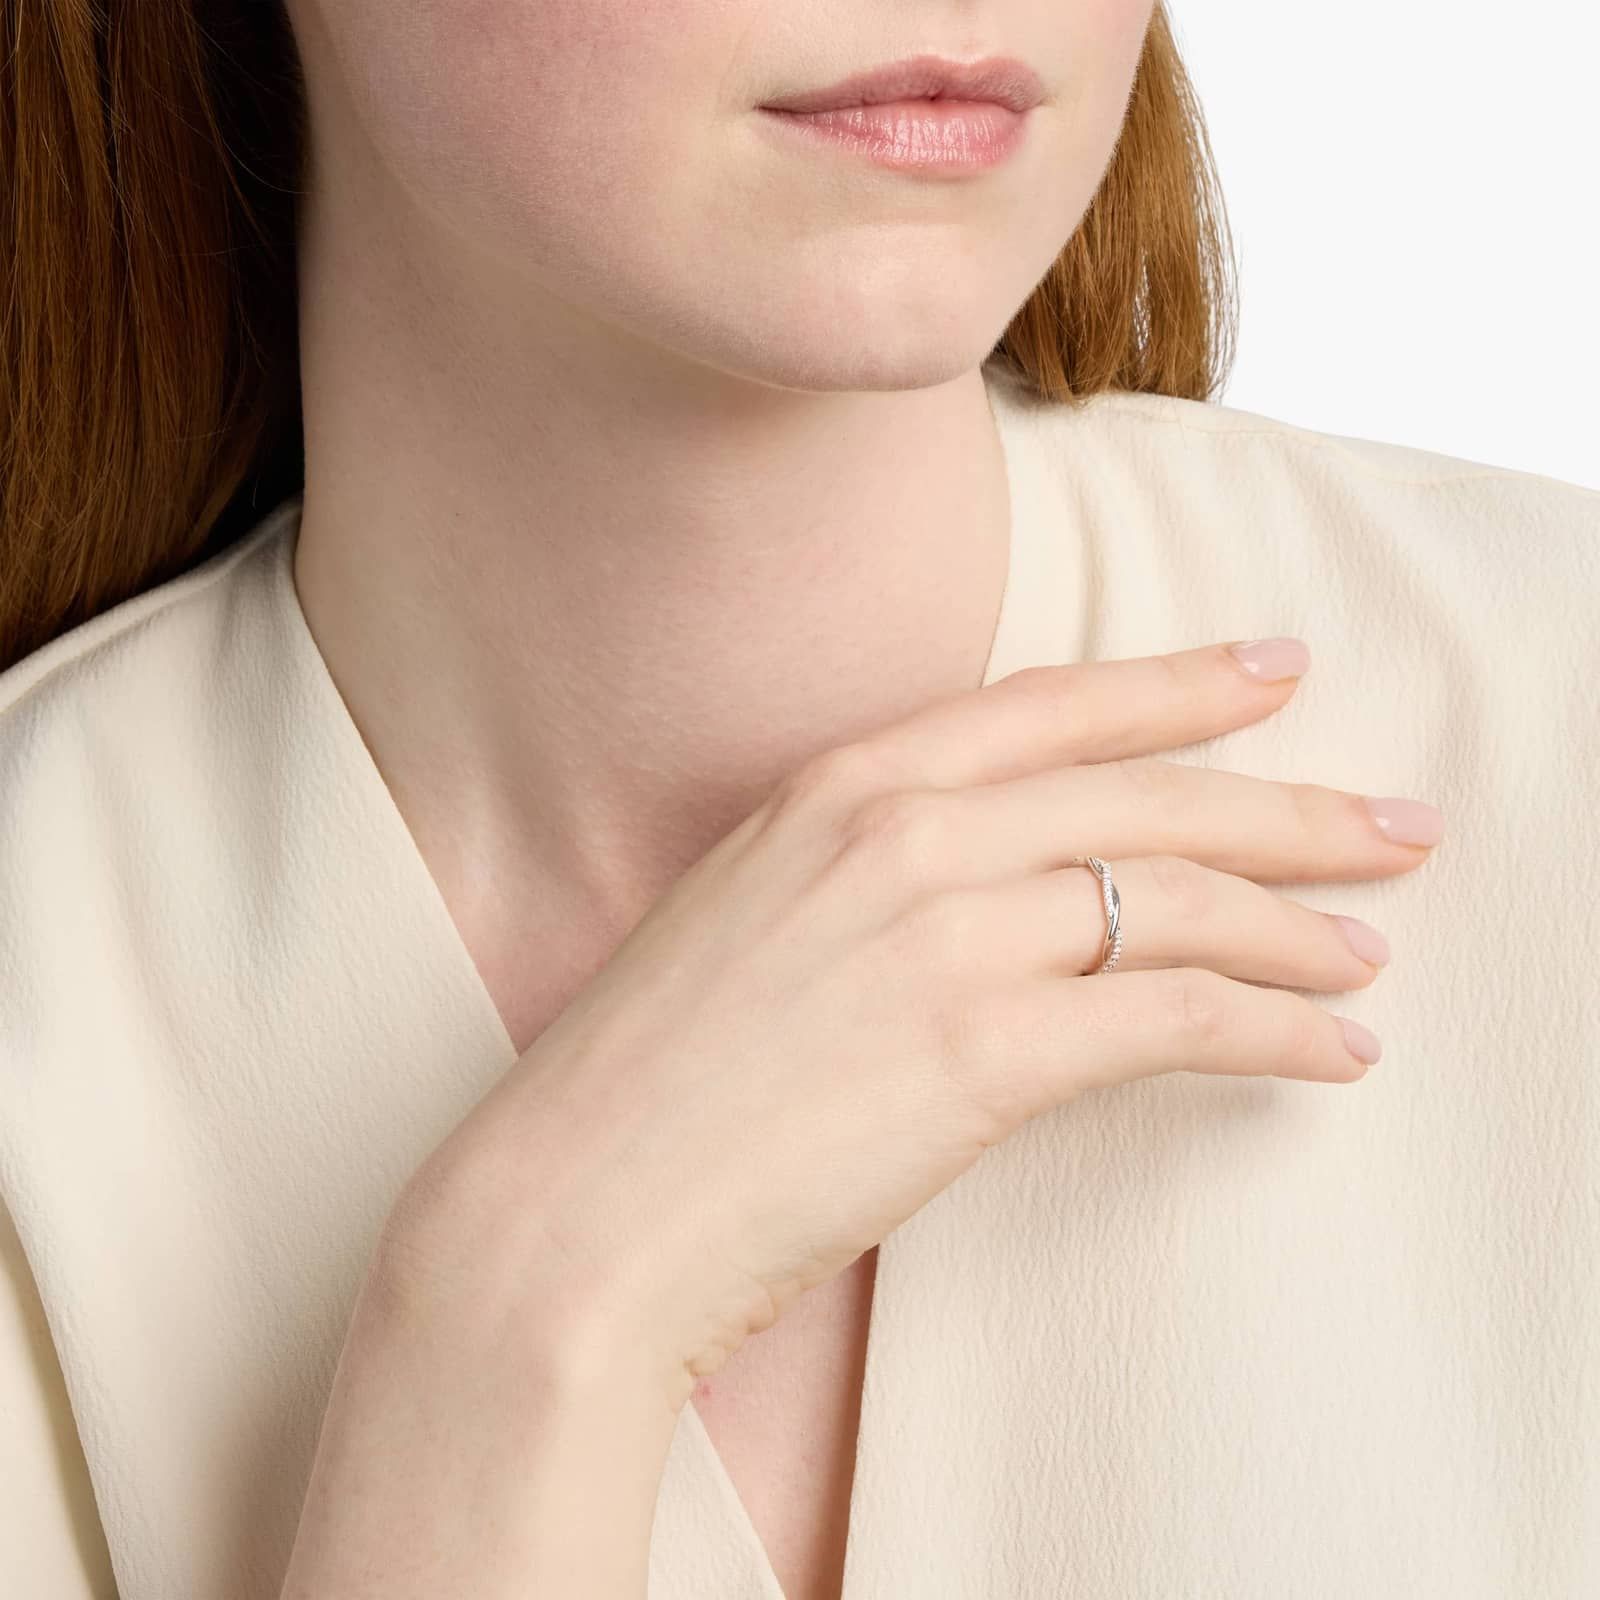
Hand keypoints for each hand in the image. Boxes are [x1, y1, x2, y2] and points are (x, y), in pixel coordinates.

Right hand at [377, 640, 1439, 1409]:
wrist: (573, 1208)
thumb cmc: (647, 1080)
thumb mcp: (751, 917)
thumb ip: (868, 874)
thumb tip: (993, 892)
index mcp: (836, 784)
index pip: (1052, 707)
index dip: (1179, 685)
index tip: (1274, 674)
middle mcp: (899, 832)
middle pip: (1144, 796)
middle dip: (1287, 808)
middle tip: (1390, 823)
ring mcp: (940, 936)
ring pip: (1174, 900)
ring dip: (1293, 926)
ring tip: (1364, 952)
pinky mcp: (977, 1054)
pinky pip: (1172, 1015)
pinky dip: (1271, 1028)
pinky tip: (1326, 1049)